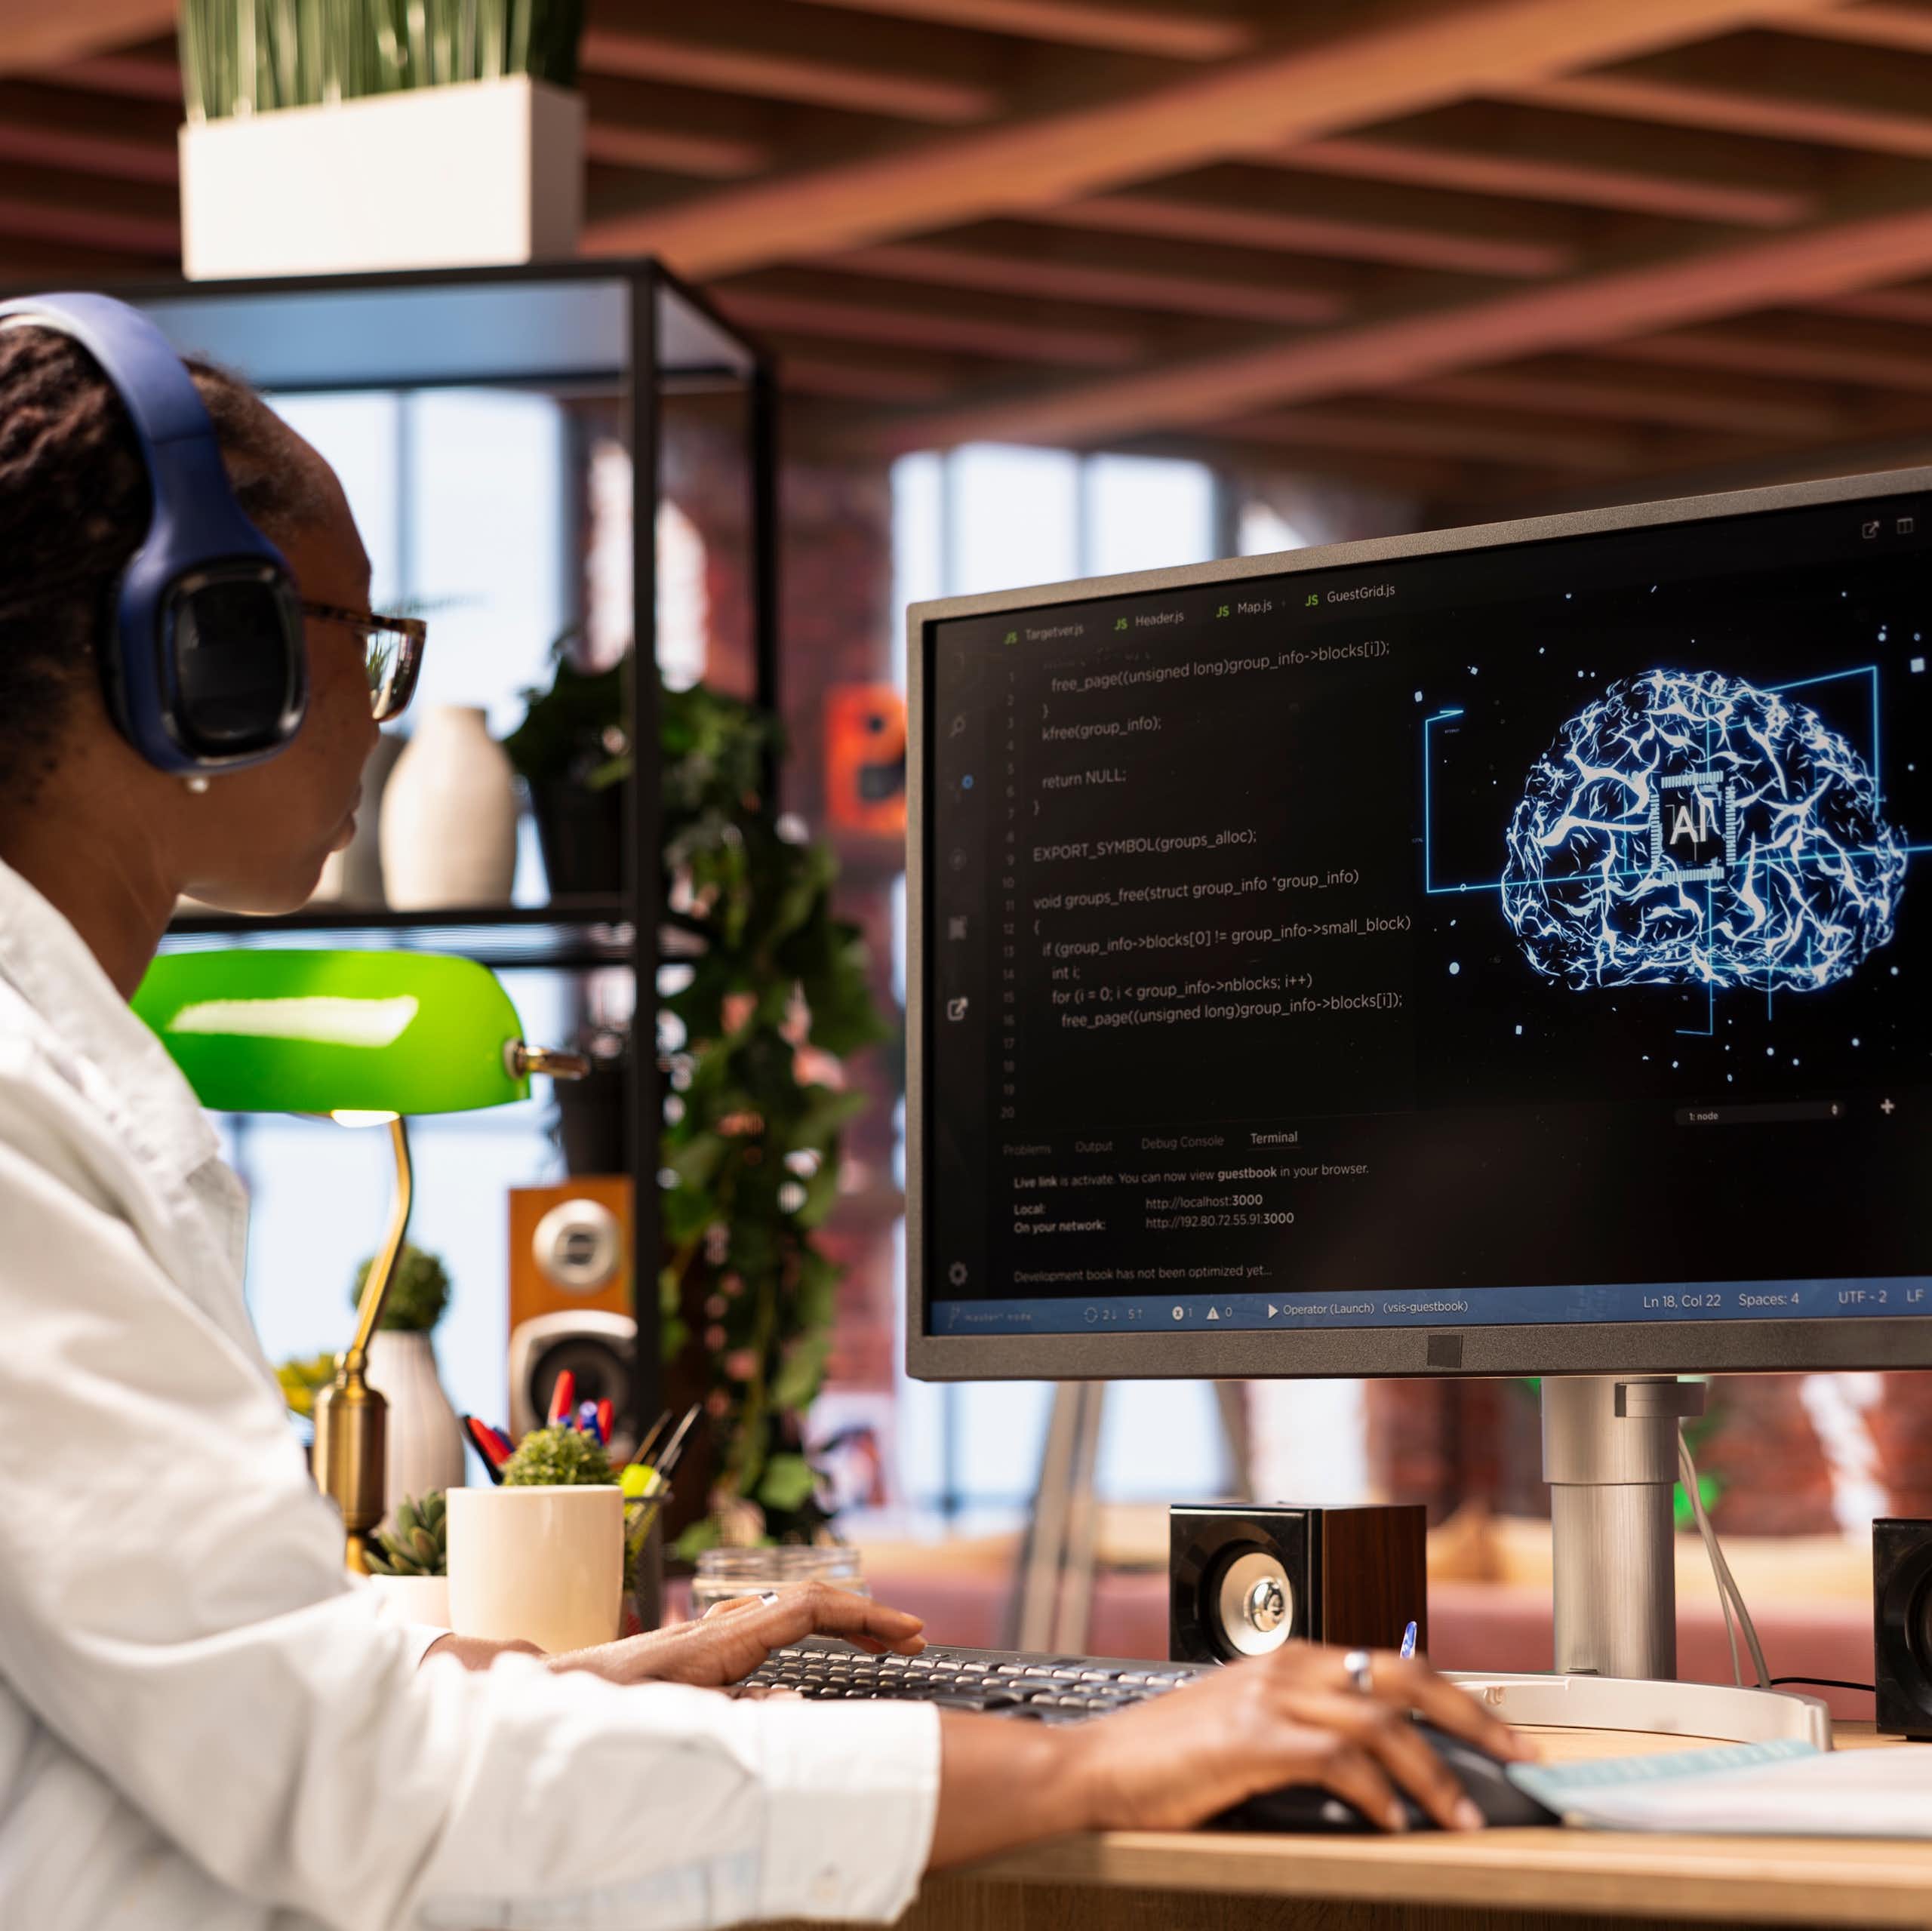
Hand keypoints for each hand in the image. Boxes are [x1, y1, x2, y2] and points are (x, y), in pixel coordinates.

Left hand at [541, 1581, 926, 1689]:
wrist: (548, 1699)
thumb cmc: (606, 1713)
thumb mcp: (676, 1724)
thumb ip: (739, 1717)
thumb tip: (797, 1708)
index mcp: (723, 1638)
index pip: (811, 1607)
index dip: (866, 1616)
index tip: (909, 1632)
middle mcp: (719, 1624)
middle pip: (808, 1600)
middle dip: (865, 1615)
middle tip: (911, 1637)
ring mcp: (709, 1629)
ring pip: (789, 1606)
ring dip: (837, 1618)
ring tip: (877, 1640)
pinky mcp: (697, 1644)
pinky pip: (767, 1620)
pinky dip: (805, 1625)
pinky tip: (811, 1644)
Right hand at [1061, 1643, 1533, 1834]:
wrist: (1097, 1768)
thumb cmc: (1164, 1760)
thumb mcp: (1243, 1732)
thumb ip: (1303, 1736)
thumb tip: (1376, 1773)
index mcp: (1289, 1661)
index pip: (1391, 1663)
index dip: (1453, 1694)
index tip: (1498, 1725)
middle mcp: (1286, 1667)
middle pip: (1403, 1676)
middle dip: (1471, 1715)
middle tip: (1518, 1753)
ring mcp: (1269, 1698)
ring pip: (1381, 1721)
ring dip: (1435, 1773)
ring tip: (1465, 1815)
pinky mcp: (1253, 1737)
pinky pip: (1337, 1759)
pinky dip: (1377, 1791)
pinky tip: (1395, 1821)